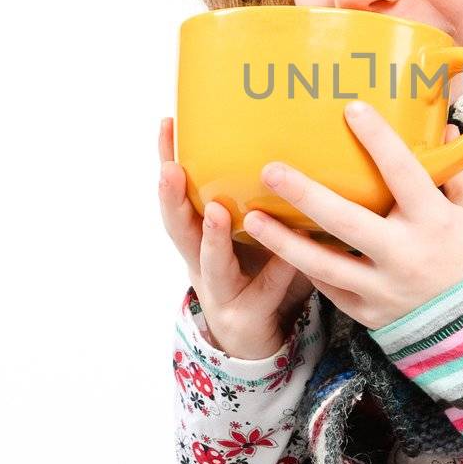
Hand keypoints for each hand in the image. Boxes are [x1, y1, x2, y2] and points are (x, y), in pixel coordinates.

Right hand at [157, 117, 315, 359]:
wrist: (256, 339)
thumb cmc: (259, 272)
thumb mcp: (255, 233)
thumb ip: (262, 198)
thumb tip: (294, 137)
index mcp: (200, 234)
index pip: (179, 192)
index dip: (169, 160)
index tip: (168, 124)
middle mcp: (201, 261)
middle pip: (179, 228)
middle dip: (172, 198)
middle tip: (170, 170)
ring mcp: (221, 290)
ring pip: (211, 264)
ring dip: (212, 238)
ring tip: (218, 212)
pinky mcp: (247, 316)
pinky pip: (264, 292)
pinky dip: (276, 273)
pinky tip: (290, 257)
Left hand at [239, 101, 462, 330]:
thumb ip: (458, 174)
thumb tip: (442, 129)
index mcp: (435, 223)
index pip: (403, 173)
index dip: (378, 140)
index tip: (352, 109)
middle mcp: (404, 255)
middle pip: (346, 221)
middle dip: (305, 194)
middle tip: (271, 170)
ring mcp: (383, 289)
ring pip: (324, 264)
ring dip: (283, 241)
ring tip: (252, 219)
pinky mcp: (369, 313)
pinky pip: (330, 289)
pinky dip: (306, 269)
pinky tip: (282, 249)